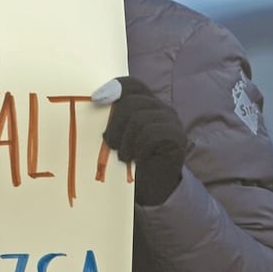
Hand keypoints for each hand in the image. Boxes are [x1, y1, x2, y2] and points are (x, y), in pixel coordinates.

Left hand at [92, 76, 186, 205]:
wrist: (154, 186)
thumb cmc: (132, 159)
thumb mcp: (120, 135)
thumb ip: (113, 118)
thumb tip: (95, 102)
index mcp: (147, 104)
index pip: (133, 85)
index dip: (114, 87)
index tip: (96, 99)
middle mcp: (162, 108)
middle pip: (131, 102)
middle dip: (114, 125)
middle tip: (111, 144)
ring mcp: (172, 121)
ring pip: (139, 119)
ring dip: (125, 141)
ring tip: (124, 156)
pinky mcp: (177, 136)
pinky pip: (151, 133)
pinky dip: (139, 148)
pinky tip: (138, 159)